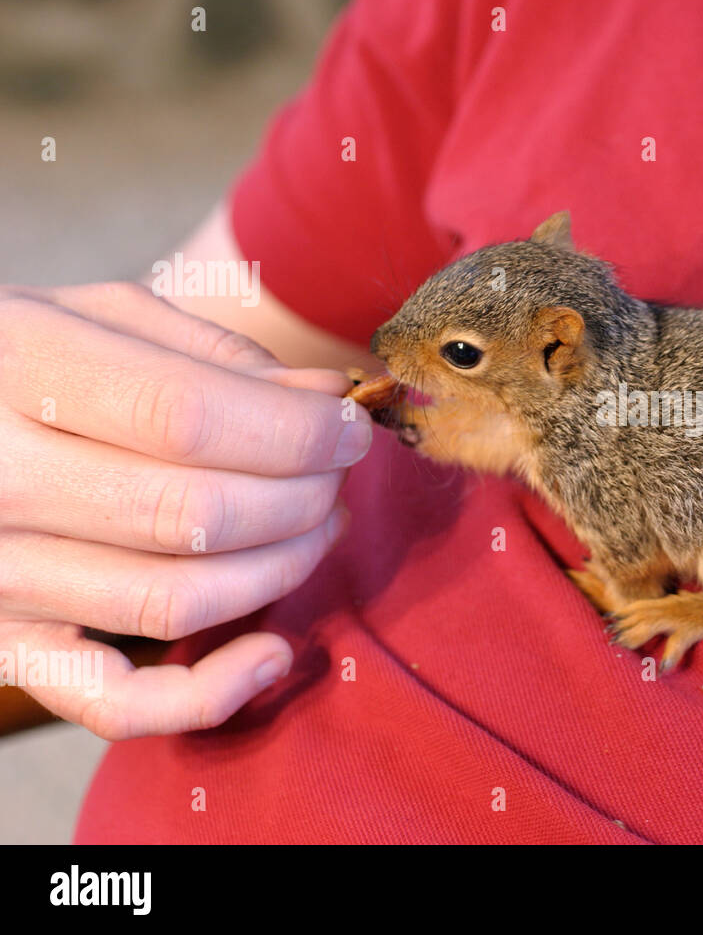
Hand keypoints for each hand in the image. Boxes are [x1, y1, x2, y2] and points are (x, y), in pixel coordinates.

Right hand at [0, 283, 370, 738]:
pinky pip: (115, 701)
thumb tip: (326, 394)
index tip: (350, 428)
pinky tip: (272, 653)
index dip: (298, 430)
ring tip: (320, 525)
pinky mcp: (7, 643)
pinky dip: (209, 693)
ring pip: (177, 600)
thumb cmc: (33, 364)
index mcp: (19, 362)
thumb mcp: (106, 318)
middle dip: (304, 497)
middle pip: (196, 514)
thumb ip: (216, 353)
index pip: (188, 416)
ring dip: (283, 568)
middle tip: (337, 475)